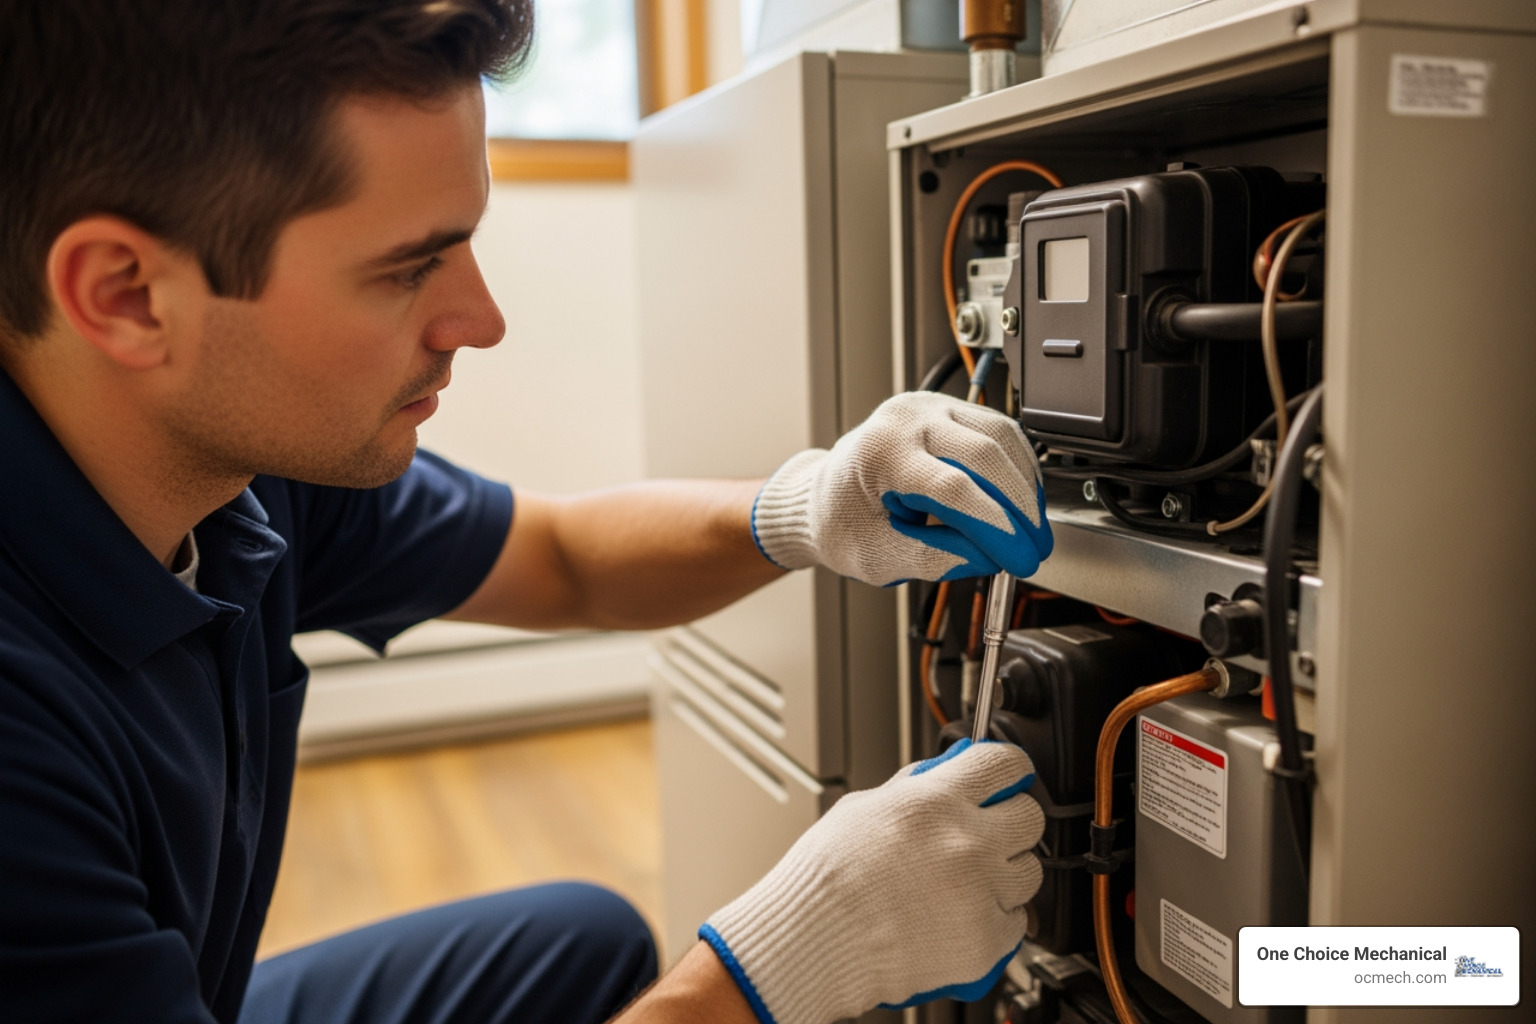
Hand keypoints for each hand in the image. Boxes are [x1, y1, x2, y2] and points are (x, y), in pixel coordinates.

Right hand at [699, 740, 1044, 1023]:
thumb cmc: (827, 878)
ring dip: (1003, 873)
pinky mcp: (986, 939)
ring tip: (962, 883)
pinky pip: (1016, 921)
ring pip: (1030, 871)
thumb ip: (917, 787)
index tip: (1008, 778)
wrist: (814, 940)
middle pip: (1031, 817)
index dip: (1010, 770)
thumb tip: (946, 770)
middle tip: (984, 834)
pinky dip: (994, 920)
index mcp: (937, 801)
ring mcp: (981, 892)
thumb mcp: (865, 807)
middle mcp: (967, 842)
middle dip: (1009, 822)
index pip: (1006, 763)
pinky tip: (958, 915)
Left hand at [750, 391, 1051, 584]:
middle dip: (1019, 509)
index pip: (953, 488)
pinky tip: (1024, 499)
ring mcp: (929, 407)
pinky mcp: (949, 409)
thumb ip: (938, 558)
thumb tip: (995, 554)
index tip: (1021, 558)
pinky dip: (1018, 467)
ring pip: (1000, 437)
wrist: (825, 496)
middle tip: (1035, 549)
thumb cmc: (845, 523)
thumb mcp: (881, 557)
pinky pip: (998, 431)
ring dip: (1025, 486)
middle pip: (984, 456)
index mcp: (880, 453)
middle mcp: (906, 419)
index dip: (997, 528)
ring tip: (1033, 528)